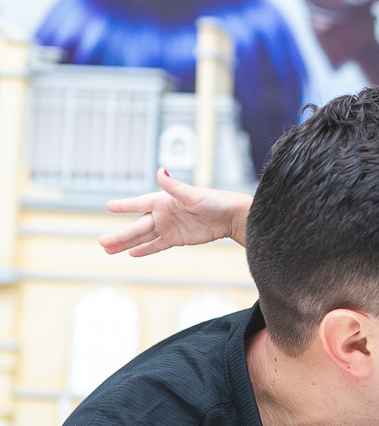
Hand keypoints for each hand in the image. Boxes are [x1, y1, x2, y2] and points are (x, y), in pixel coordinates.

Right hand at [99, 168, 252, 255]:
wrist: (230, 217)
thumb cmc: (213, 201)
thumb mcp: (192, 194)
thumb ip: (174, 186)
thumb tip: (160, 171)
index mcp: (162, 201)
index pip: (138, 204)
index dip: (124, 205)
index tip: (109, 206)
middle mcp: (162, 214)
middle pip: (136, 226)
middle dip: (119, 235)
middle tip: (101, 242)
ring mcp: (168, 227)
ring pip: (143, 238)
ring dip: (126, 243)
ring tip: (108, 250)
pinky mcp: (177, 239)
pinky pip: (157, 245)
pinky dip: (145, 249)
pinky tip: (131, 253)